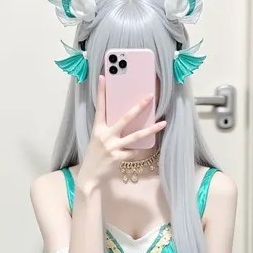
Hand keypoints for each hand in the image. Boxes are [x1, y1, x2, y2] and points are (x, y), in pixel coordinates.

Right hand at [77, 74, 165, 191]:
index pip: (100, 107)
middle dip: (138, 107)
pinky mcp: (118, 158)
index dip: (102, 92)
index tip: (104, 77)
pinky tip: (138, 151)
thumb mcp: (98, 139)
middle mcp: (105, 135)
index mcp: (98, 128)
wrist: (90, 175)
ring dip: (151, 129)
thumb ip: (109, 130)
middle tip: (149, 97)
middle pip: (125, 118)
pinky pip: (133, 152)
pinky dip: (136, 151)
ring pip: (135, 136)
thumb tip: (125, 121)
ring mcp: (112, 147)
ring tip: (162, 123)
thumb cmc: (95, 156)